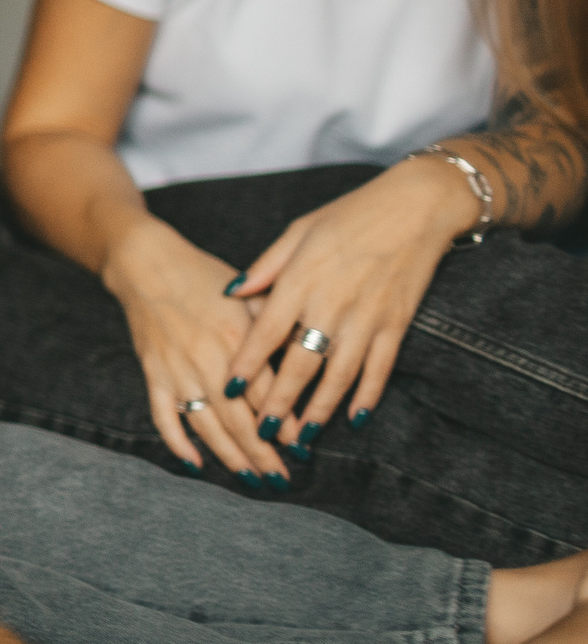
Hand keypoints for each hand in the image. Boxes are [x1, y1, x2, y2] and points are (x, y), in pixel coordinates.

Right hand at [101, 218, 285, 479]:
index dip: (285, 422)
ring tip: (251, 479)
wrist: (146, 264)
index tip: (303, 446)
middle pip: (239, 418)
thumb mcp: (246, 295)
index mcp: (236, 336)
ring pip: (206, 425)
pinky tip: (195, 463)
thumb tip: (308, 358)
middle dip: (262, 453)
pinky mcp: (153, 373)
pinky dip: (177, 443)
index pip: (267, 392)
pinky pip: (164, 416)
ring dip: (229, 456)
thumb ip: (274, 327)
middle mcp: (206, 358)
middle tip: (281, 478)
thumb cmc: (203, 277)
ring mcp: (176, 369)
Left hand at [222, 160, 474, 454]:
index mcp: (301, 281)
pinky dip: (367, 395)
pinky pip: (380, 368)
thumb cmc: (348, 215)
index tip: (227, 390)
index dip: (246, 364)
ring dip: (319, 409)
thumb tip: (230, 291)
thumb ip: (265, 267)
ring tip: (301, 437)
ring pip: (339, 375)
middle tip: (262, 434)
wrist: (416, 206)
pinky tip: (353, 418)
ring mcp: (367, 317)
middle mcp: (332, 305)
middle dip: (279, 402)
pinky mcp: (397, 323)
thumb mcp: (298, 232)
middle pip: (300, 364)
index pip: (266, 332)